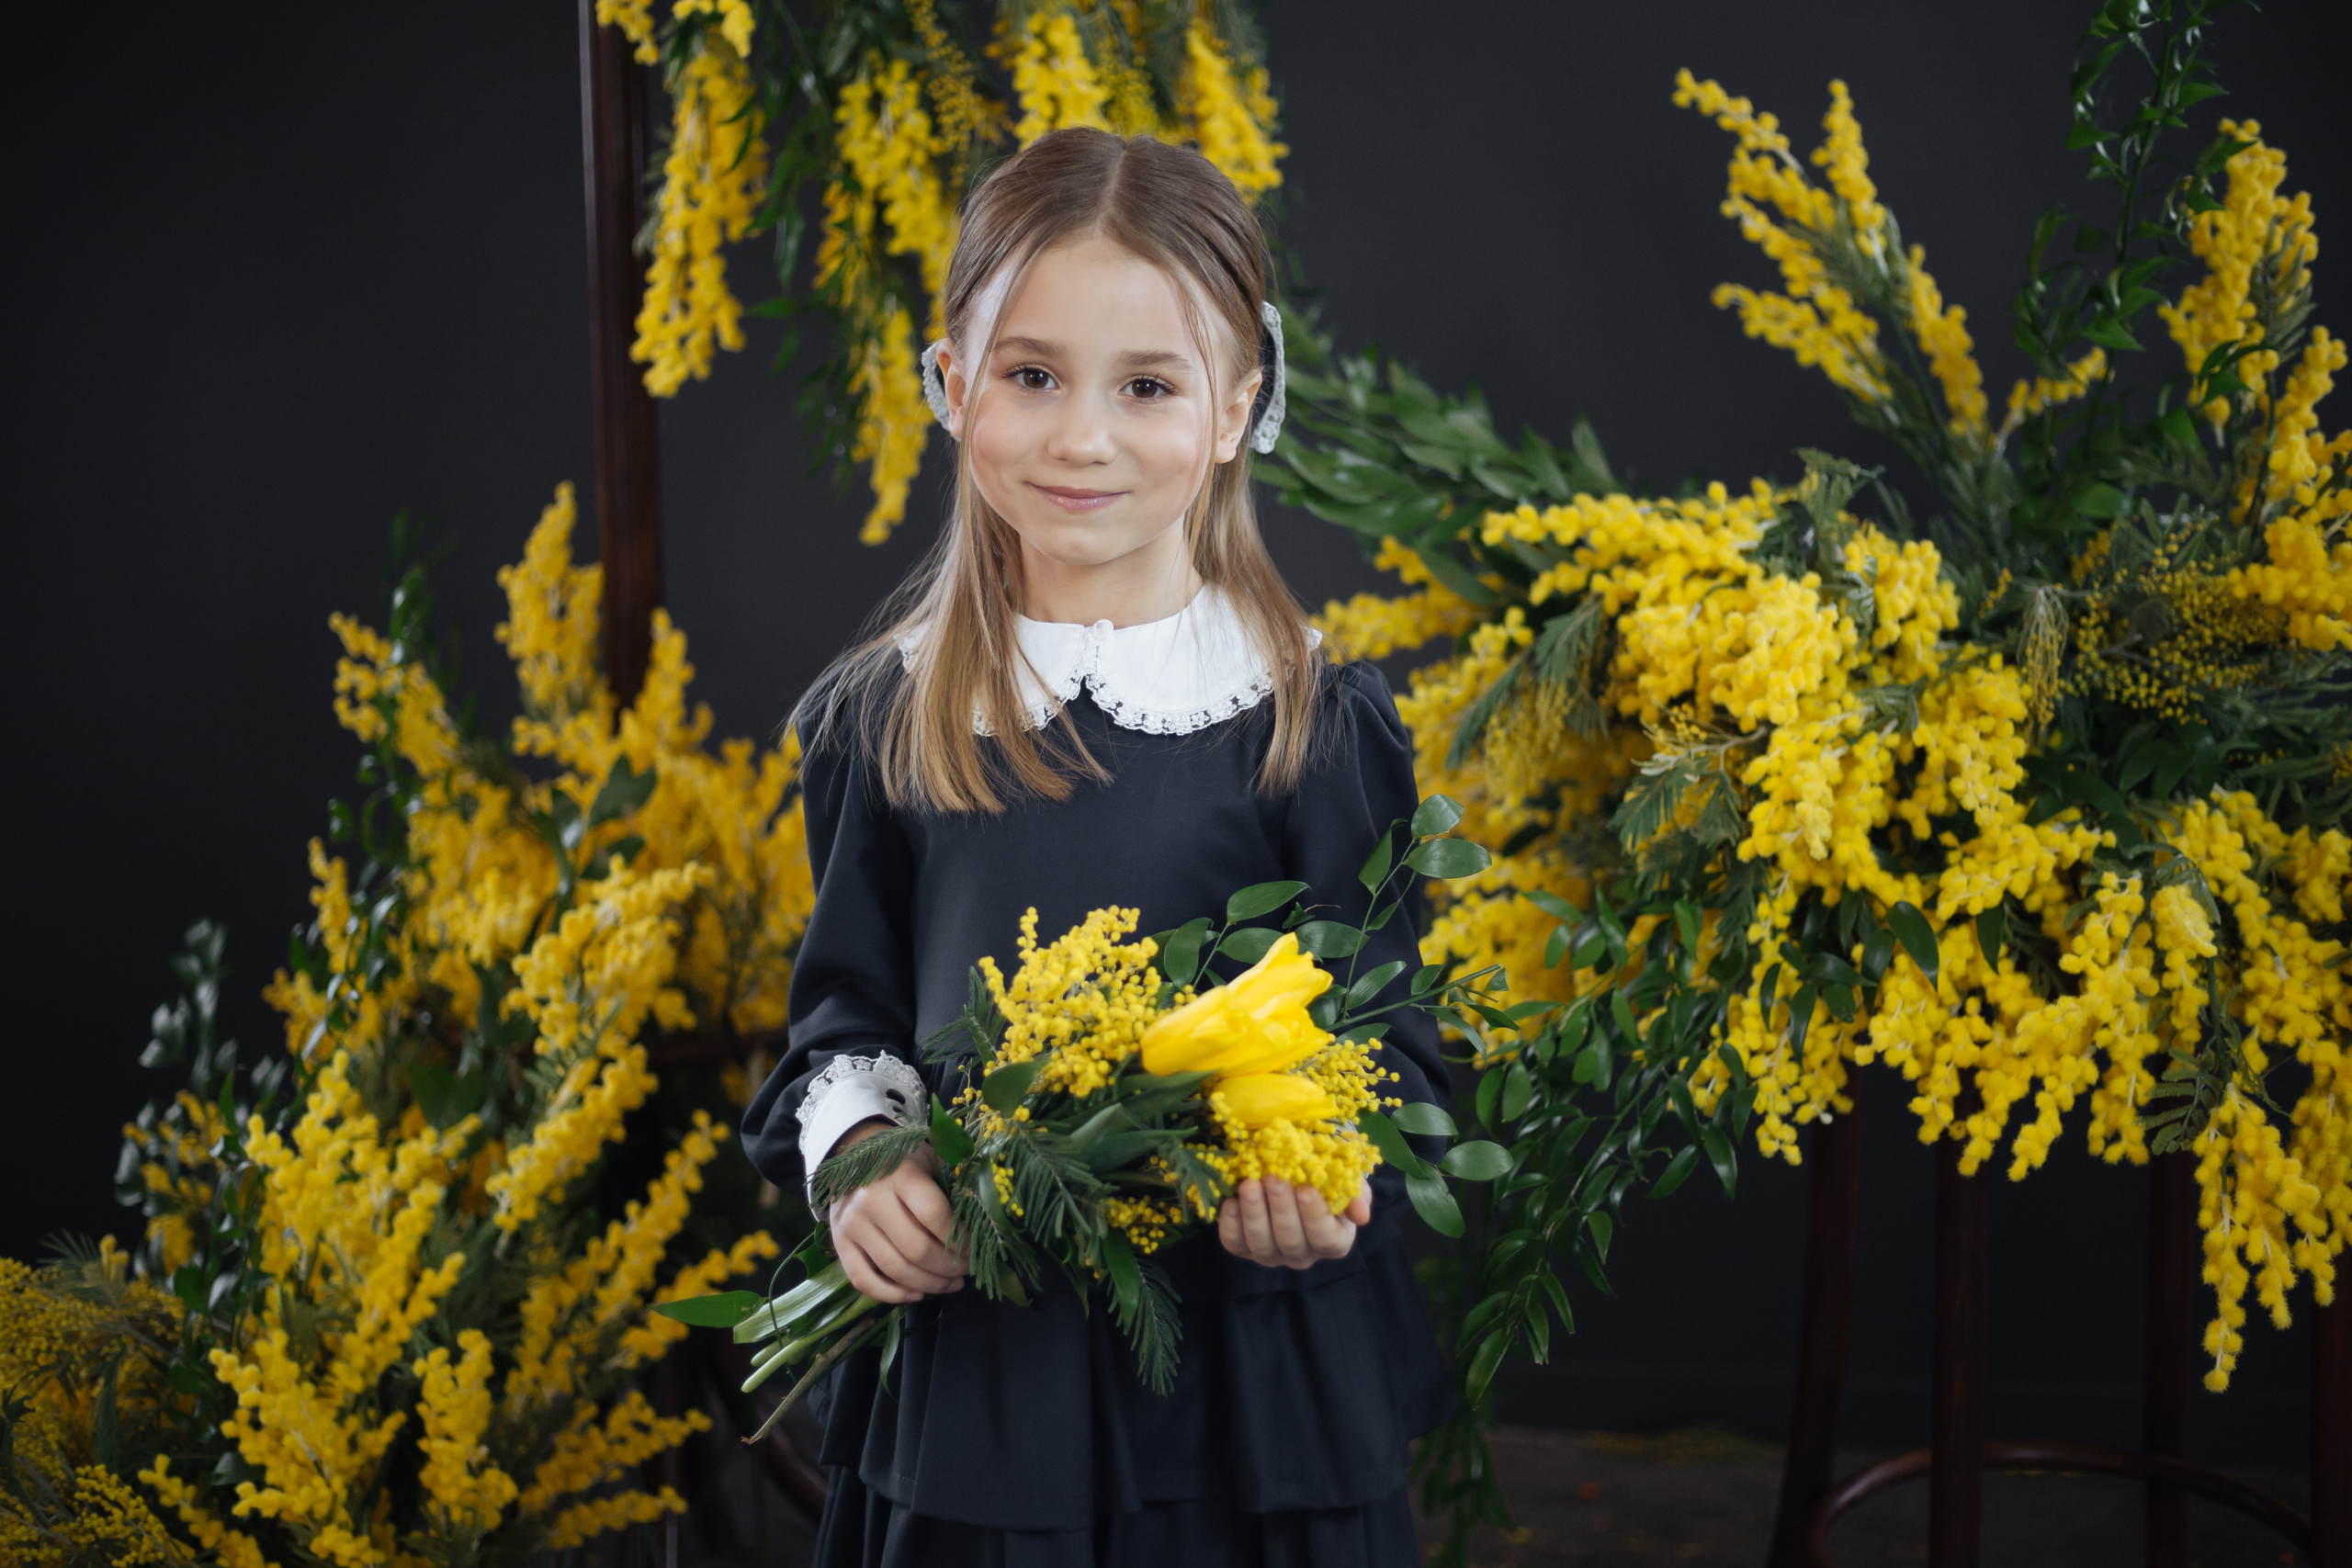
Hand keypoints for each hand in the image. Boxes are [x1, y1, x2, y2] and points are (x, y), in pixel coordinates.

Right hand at [826, 1119, 966, 1303]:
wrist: (854, 1155)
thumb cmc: (904, 1161)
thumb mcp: (931, 1160)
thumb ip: (953, 1186)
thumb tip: (985, 1222)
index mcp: (901, 1176)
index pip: (934, 1215)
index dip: (960, 1239)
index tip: (976, 1248)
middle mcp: (872, 1201)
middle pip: (916, 1250)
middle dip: (949, 1267)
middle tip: (967, 1270)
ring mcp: (852, 1225)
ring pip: (894, 1270)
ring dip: (929, 1284)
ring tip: (952, 1284)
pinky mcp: (840, 1243)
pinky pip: (864, 1280)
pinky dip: (892, 1295)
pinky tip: (917, 1294)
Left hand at [1217, 1177, 1370, 1268]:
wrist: (1298, 1177)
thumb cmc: (1326, 1179)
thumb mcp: (1348, 1182)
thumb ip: (1356, 1194)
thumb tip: (1361, 1216)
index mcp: (1333, 1242)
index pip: (1325, 1236)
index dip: (1314, 1214)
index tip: (1305, 1188)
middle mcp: (1303, 1254)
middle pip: (1291, 1239)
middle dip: (1281, 1207)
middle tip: (1273, 1177)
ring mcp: (1272, 1254)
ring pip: (1261, 1243)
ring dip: (1254, 1213)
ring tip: (1249, 1184)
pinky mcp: (1245, 1249)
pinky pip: (1235, 1243)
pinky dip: (1230, 1224)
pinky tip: (1229, 1202)